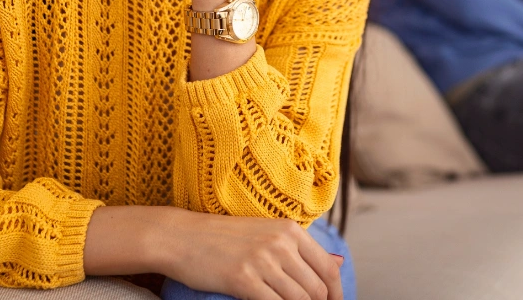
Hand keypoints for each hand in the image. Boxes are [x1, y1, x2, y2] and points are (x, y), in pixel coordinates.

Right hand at [85, 205, 343, 299]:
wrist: (184, 236)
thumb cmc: (225, 237)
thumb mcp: (266, 233)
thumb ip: (299, 250)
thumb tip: (337, 265)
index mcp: (289, 229)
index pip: (327, 268)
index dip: (336, 294)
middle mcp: (280, 243)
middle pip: (316, 289)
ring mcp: (262, 260)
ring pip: (299, 299)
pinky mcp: (243, 279)